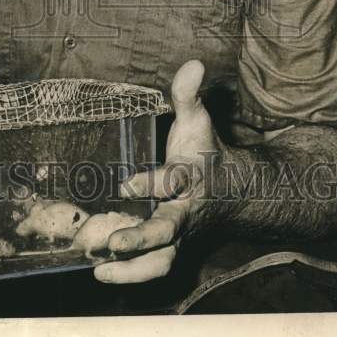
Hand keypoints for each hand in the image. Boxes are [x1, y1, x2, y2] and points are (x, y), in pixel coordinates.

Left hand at [95, 59, 228, 283]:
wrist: (236, 191)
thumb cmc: (206, 152)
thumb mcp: (198, 120)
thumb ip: (188, 94)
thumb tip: (192, 62)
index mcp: (191, 176)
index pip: (173, 180)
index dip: (153, 183)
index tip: (128, 184)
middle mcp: (187, 210)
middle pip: (168, 229)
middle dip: (142, 238)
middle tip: (113, 243)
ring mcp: (180, 233)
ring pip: (163, 258)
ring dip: (134, 269)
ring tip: (101, 269)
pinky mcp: (172, 247)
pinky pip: (155, 267)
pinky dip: (131, 274)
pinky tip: (101, 272)